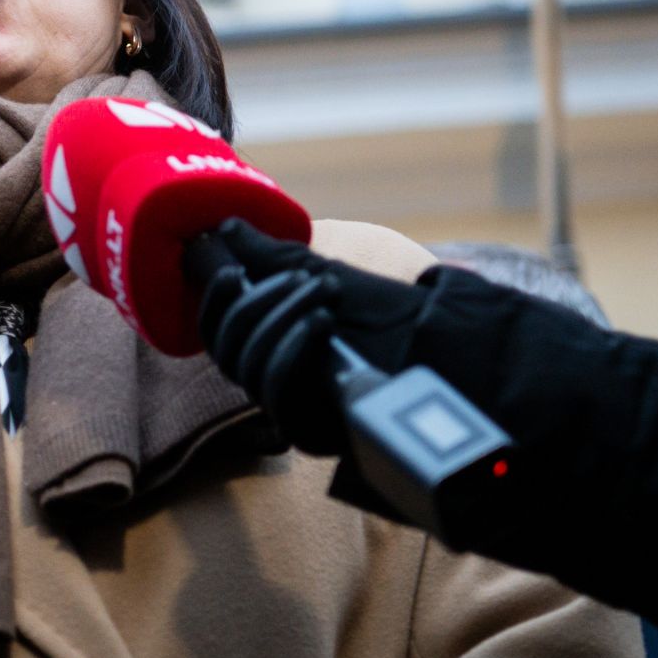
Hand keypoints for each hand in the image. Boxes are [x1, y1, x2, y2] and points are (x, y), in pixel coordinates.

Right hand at [198, 220, 433, 453]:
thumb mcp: (326, 276)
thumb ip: (274, 258)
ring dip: (280, 318)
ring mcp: (288, 407)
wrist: (444, 347)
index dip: (213, 302)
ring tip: (324, 291)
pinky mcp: (306, 429)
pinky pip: (273, 392)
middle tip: (304, 277)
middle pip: (226, 348)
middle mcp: (272, 380)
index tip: (231, 270)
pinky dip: (290, 349)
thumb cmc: (390, 313)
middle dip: (257, 302)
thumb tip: (226, 228)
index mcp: (271, 344)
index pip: (215, 333)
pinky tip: (321, 322)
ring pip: (246, 366)